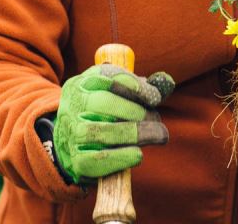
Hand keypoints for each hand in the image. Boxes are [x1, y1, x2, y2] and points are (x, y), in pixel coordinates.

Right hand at [52, 64, 174, 183]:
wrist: (75, 143)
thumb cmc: (107, 114)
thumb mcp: (120, 93)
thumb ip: (144, 88)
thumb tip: (166, 82)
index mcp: (83, 83)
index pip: (107, 77)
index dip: (135, 87)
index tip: (155, 97)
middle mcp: (73, 105)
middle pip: (102, 104)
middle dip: (136, 112)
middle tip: (157, 120)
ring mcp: (71, 133)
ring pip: (100, 132)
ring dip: (134, 133)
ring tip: (157, 135)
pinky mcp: (75, 160)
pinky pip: (96, 159)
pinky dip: (120, 157)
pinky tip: (137, 154)